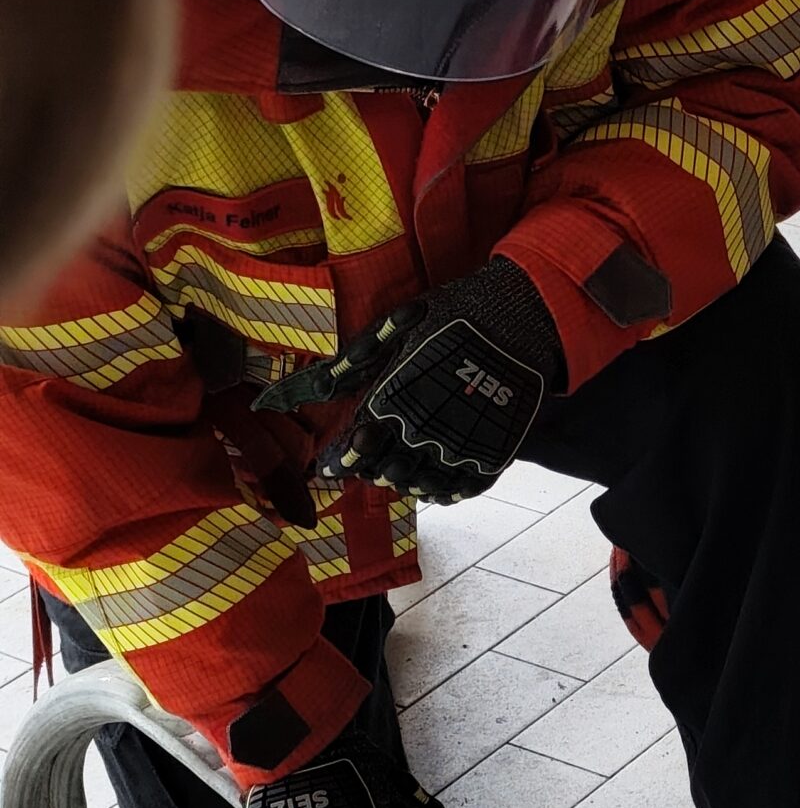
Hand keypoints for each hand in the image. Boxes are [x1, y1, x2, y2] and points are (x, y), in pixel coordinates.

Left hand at [256, 260, 560, 503]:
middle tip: (378, 457)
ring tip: (407, 466)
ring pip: (422, 485)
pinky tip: (439, 481)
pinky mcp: (493, 453)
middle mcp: (423, 431)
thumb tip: (271, 399)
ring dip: (409, 479)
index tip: (335, 464)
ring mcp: (461, 445)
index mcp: (394, 400)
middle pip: (387, 472)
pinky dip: (447, 490)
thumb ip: (342, 369)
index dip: (343, 461)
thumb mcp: (391, 330)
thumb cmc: (449, 317)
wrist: (521, 316)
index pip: (357, 451)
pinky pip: (462, 490)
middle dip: (376, 468)